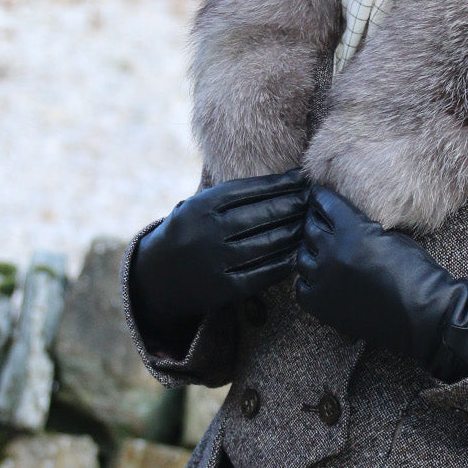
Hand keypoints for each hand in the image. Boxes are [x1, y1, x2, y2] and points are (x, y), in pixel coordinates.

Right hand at [131, 170, 308, 348]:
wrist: (154, 279)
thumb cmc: (186, 234)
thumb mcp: (195, 207)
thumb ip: (227, 195)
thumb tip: (279, 178)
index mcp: (201, 207)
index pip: (249, 190)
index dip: (279, 183)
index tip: (301, 178)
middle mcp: (207, 232)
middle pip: (262, 215)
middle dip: (292, 205)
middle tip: (312, 199)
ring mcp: (215, 261)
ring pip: (266, 243)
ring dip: (293, 232)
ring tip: (309, 223)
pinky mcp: (222, 289)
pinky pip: (261, 274)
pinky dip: (282, 264)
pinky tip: (297, 254)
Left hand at [295, 185, 467, 382]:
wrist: (423, 315)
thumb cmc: (417, 272)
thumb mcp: (392, 236)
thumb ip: (364, 227)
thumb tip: (345, 222)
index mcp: (351, 230)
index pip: (325, 203)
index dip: (320, 197)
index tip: (317, 195)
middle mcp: (332, 252)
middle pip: (310, 228)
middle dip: (315, 222)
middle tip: (319, 221)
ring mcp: (323, 280)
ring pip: (303, 257)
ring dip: (311, 251)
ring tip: (320, 251)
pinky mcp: (321, 305)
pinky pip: (302, 287)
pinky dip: (309, 280)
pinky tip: (320, 278)